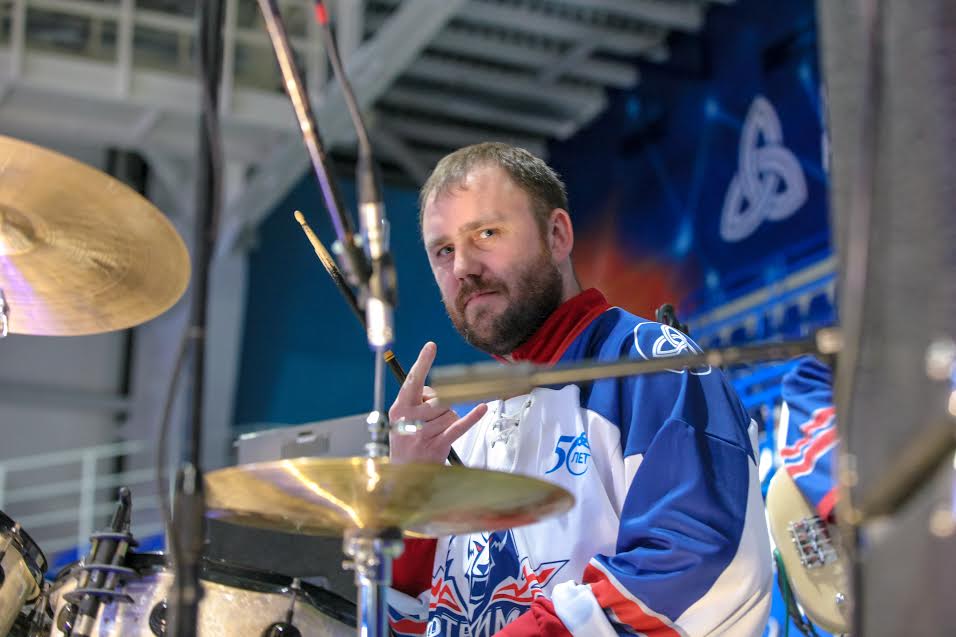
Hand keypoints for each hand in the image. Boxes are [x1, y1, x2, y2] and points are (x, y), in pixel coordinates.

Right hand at [388, 342, 487, 463]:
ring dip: (448, 418)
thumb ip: (415, 401)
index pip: (412, 381)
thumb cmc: (405, 442)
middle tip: (432, 417)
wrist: (402, 474)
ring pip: (449, 412)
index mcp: (399, 408)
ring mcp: (423, 433)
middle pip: (438, 398)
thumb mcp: (400, 419)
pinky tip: (482, 408)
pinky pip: (459, 426)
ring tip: (436, 430)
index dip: (422, 362)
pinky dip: (472, 417)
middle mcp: (409, 419)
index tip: (431, 347)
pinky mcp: (437, 445)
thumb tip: (436, 390)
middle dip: (441, 404)